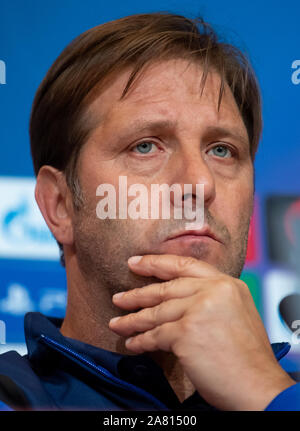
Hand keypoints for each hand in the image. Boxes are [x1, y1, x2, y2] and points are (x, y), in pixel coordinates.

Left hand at [109, 254, 294, 409]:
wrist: (259, 386)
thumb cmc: (248, 357)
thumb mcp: (237, 313)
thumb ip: (212, 299)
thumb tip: (180, 298)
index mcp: (227, 284)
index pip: (185, 265)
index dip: (157, 262)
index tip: (136, 262)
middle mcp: (213, 291)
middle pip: (166, 288)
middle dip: (138, 293)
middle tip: (119, 297)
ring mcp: (199, 309)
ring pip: (156, 312)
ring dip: (133, 319)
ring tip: (117, 323)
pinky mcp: (186, 332)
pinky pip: (155, 335)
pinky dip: (141, 341)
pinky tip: (132, 343)